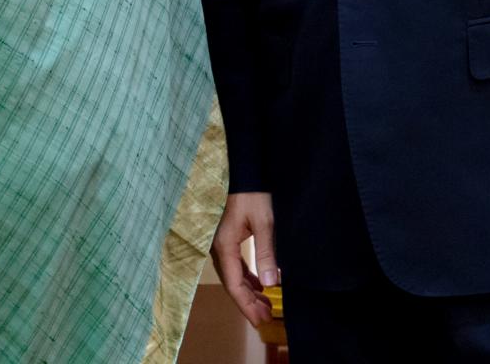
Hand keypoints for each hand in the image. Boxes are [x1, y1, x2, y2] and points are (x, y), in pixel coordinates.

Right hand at [210, 191, 277, 327]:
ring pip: (233, 275)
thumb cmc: (252, 194)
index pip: (233, 284)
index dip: (246, 305)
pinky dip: (247, 277)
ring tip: (265, 305)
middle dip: (248, 302)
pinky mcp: (229, 237)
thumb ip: (266, 253)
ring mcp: (222, 242)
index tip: (260, 320)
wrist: (244, 171)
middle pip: (231, 283)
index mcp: (224, 245)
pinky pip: (235, 264)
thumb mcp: (264, 222)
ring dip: (248, 291)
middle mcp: (219, 247)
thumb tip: (270, 284)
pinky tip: (259, 284)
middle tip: (267, 318)